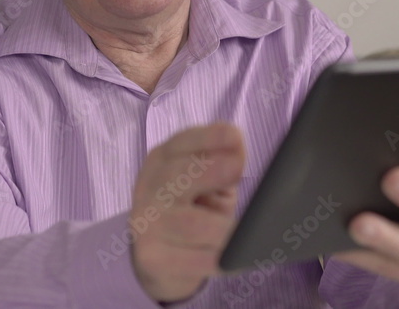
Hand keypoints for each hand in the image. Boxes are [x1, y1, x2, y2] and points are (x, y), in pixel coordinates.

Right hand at [130, 123, 245, 301]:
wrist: (155, 259)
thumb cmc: (191, 211)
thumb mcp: (206, 182)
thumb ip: (221, 167)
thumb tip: (237, 159)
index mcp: (163, 160)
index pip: (184, 142)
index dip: (209, 138)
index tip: (236, 138)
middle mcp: (150, 187)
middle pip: (179, 175)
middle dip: (211, 170)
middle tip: (236, 171)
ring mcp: (147, 224)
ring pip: (193, 224)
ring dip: (226, 228)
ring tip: (250, 233)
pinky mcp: (152, 258)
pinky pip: (196, 260)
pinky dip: (221, 260)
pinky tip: (236, 259)